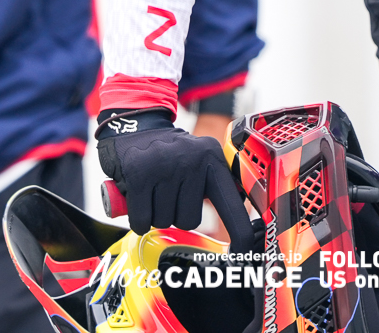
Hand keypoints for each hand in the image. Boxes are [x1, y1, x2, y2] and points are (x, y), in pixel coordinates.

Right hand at [96, 110, 251, 241]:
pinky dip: (137, 219)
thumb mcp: (201, 162)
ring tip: (152, 190)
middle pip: (189, 221)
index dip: (240, 234)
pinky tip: (137, 198)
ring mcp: (165, 166)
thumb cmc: (171, 156)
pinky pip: (142, 220)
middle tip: (167, 192)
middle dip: (174, 215)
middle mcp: (193, 160)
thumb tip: (244, 225)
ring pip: (164, 221)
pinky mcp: (139, 174)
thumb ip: (220, 187)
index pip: (232, 206)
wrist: (134, 127)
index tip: (244, 252)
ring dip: (155, 214)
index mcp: (213, 160)